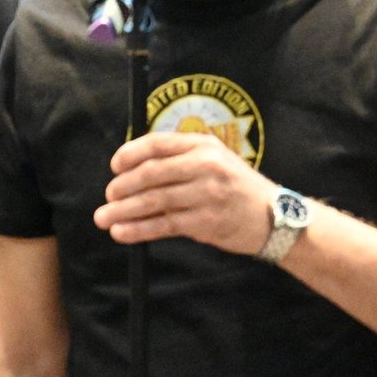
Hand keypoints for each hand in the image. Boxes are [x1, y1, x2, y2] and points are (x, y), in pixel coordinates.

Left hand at [94, 132, 273, 254]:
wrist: (274, 216)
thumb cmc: (237, 187)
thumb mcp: (216, 160)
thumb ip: (182, 159)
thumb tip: (135, 169)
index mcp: (204, 145)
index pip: (157, 143)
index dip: (130, 154)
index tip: (114, 166)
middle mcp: (205, 165)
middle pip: (151, 173)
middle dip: (122, 185)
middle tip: (107, 196)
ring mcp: (206, 194)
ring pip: (154, 201)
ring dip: (123, 210)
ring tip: (103, 218)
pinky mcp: (206, 221)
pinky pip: (164, 225)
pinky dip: (139, 229)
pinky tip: (122, 232)